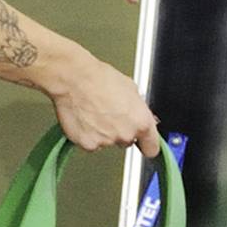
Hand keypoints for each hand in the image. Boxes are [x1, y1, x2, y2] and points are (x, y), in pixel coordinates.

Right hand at [47, 55, 162, 156]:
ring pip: (108, 142)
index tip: (144, 144)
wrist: (75, 79)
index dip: (147, 145)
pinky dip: (88, 135)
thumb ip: (138, 109)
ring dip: (103, 132)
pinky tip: (85, 119)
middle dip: (120, 131)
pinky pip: (91, 143)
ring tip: (95, 112)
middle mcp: (126, 134)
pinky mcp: (88, 144)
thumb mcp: (131, 88)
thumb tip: (140, 115)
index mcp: (141, 122)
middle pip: (127, 141)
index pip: (151, 148)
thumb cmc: (100, 79)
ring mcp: (107, 141)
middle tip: (110, 114)